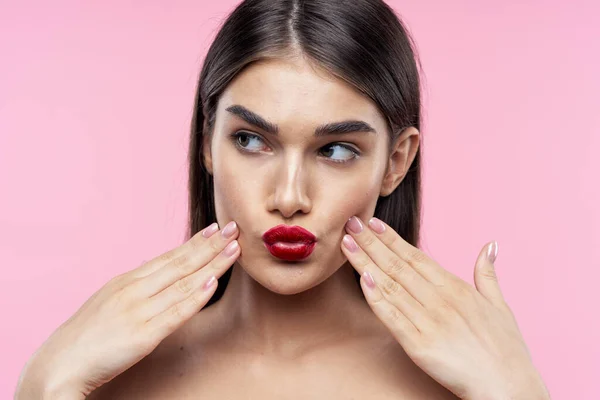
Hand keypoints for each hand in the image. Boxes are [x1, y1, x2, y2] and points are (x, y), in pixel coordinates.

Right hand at [16, 221, 239, 397]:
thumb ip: (135, 288)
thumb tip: (157, 273)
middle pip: (180, 263)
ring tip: (233, 249)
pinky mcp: (143, 335)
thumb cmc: (85, 337)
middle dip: (210, 245)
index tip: (214, 228)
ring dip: (212, 264)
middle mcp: (134, 290)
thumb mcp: (109, 302)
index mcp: (126, 281)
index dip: (194, 243)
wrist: (58, 366)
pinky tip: (213, 283)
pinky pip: (176, 312)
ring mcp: (139, 311)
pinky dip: (197, 296)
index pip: (168, 257)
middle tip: (233, 228)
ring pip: (184, 283)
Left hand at [341, 216, 549, 399]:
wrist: (509, 387)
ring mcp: (428, 322)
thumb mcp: (500, 305)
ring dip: (366, 263)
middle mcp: (440, 300)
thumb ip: (488, 274)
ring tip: (347, 244)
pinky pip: (393, 317)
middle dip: (371, 243)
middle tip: (352, 223)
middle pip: (398, 266)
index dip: (392, 239)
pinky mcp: (419, 345)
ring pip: (390, 286)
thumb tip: (489, 246)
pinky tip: (362, 280)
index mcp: (456, 288)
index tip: (373, 223)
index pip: (416, 257)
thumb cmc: (506, 349)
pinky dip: (376, 298)